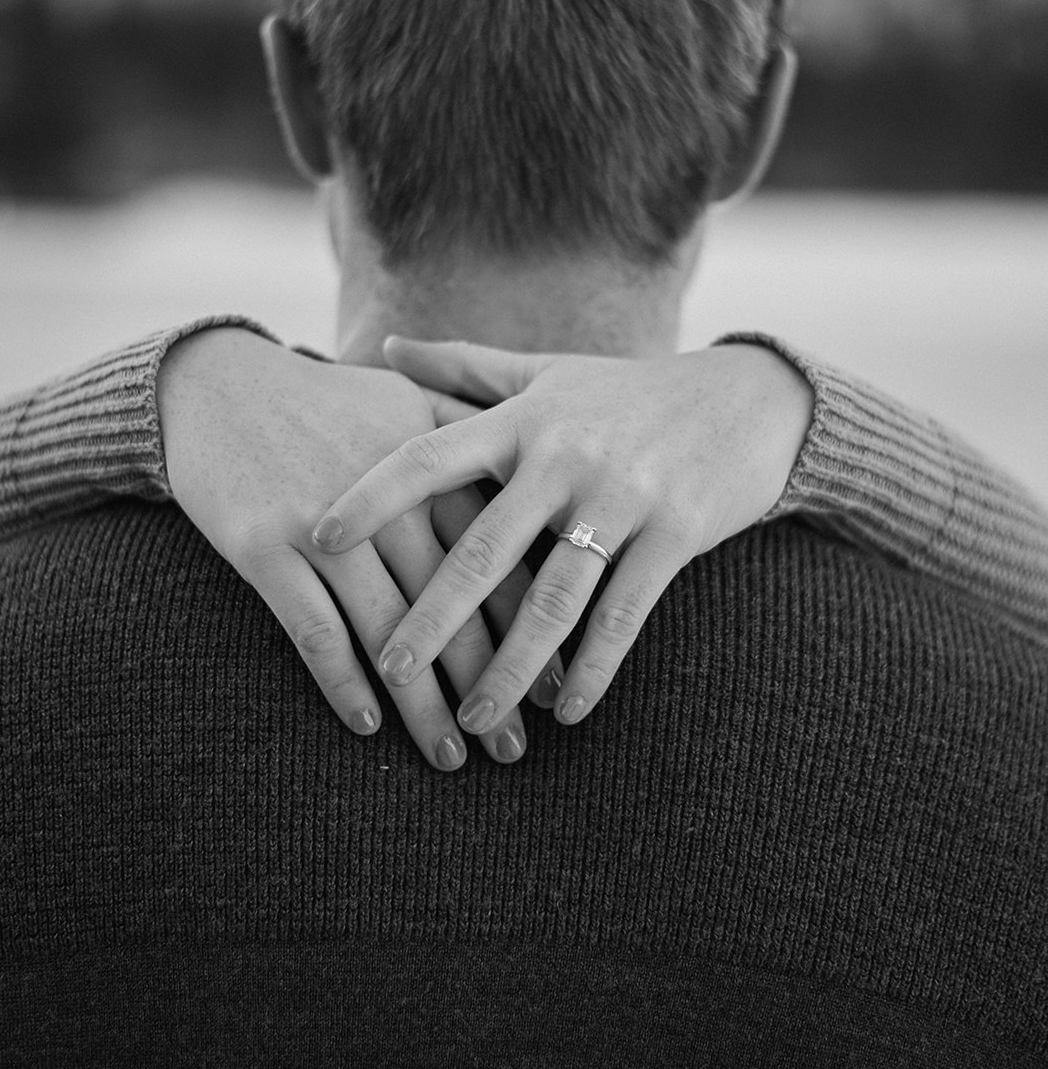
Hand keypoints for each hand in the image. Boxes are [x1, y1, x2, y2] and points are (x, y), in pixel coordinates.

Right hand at [156, 328, 541, 769]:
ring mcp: (323, 524)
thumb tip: (540, 466)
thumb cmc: (325, 401)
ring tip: (451, 757)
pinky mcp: (263, 545)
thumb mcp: (406, 398)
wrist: (216, 383)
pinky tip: (366, 725)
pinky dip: (341, 679)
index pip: (496, 557)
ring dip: (421, 703)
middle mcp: (387, 500)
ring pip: (388, 627)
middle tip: (516, 747)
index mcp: (430, 467)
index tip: (555, 685)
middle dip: (488, 680)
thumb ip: (473, 433)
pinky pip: (311, 626)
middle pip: (451, 604)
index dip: (528, 626)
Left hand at [312, 338, 814, 734]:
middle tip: (389, 669)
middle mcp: (565, 457)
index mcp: (523, 420)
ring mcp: (622, 496)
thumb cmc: (630, 393)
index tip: (318, 539)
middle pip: (484, 546)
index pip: (430, 457)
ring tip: (475, 720)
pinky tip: (565, 713)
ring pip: (553, 596)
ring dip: (511, 666)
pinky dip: (593, 668)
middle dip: (433, 614)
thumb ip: (463, 367)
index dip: (372, 497)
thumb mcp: (547, 373)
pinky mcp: (674, 533)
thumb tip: (384, 347)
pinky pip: (625, 614)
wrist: (750, 401)